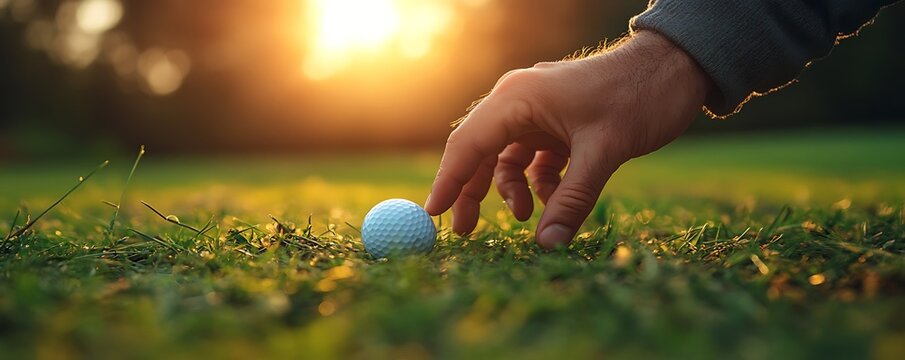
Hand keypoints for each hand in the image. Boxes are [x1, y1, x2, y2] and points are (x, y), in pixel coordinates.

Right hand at [424, 30, 711, 248]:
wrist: (676, 68)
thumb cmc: (638, 97)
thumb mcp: (603, 152)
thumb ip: (572, 200)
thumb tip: (548, 244)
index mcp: (517, 99)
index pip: (468, 144)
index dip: (448, 181)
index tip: (431, 214)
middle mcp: (519, 102)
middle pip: (480, 152)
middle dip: (472, 192)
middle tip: (466, 232)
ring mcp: (537, 112)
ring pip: (507, 159)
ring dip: (513, 190)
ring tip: (525, 215)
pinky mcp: (556, 122)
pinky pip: (533, 158)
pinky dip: (540, 182)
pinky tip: (557, 196)